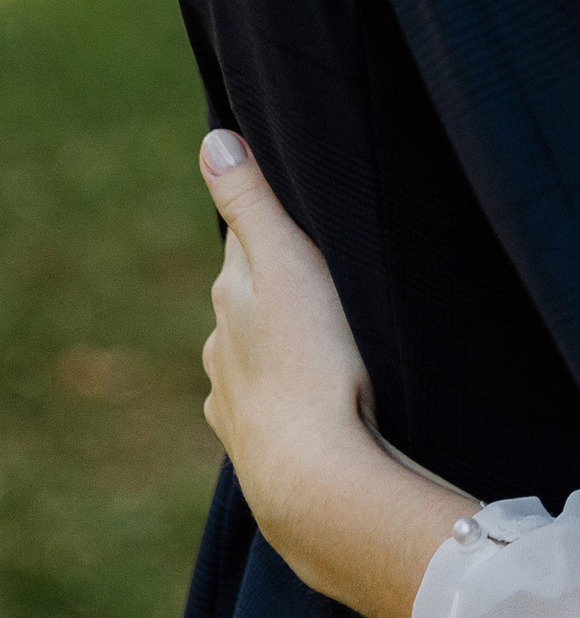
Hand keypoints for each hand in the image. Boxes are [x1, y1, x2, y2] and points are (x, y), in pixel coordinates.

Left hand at [200, 130, 475, 617]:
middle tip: (327, 285)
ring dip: (284, 352)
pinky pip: (270, 413)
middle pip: (249, 306)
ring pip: (256, 362)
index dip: (271, 234)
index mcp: (231, 301)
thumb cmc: (309, 362)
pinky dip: (288, 402)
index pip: (245, 250)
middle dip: (279, 295)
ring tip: (329, 348)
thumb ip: (249, 202)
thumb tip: (212, 139)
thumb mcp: (284, 264)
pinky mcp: (256, 448)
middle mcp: (221, 349)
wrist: (311, 477)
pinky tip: (314, 408)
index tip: (297, 224)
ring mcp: (234, 403)